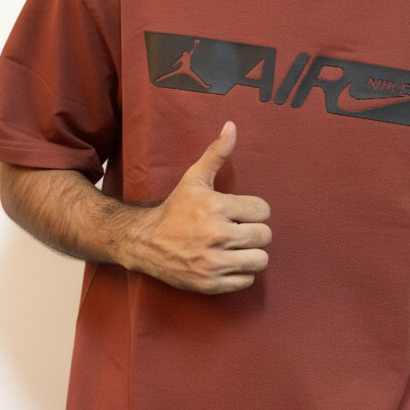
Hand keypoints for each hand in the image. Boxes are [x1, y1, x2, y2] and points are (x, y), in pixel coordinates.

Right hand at [130, 121, 271, 293]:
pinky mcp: (210, 283)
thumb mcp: (194, 178)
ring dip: (251, 253)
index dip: (254, 211)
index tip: (241, 213)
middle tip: (239, 230)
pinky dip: (241, 273)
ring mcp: (213, 262)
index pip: (263, 211)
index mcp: (216, 207)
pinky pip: (246, 280)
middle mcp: (217, 235)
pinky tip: (227, 261)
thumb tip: (232, 126)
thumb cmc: (175, 209)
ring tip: (237, 247)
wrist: (145, 242)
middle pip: (264, 236)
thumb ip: (217, 152)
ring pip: (260, 260)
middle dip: (254, 232)